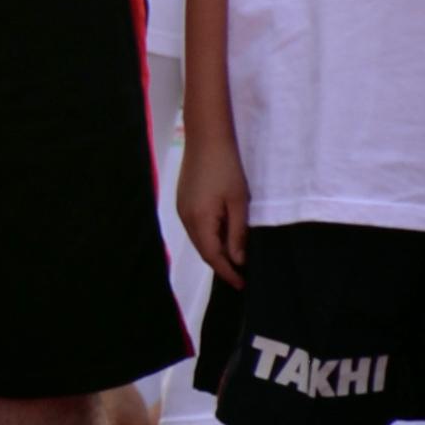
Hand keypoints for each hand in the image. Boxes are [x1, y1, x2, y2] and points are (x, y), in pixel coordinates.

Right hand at [177, 134, 248, 287]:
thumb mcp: (238, 203)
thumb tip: (237, 260)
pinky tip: (222, 236)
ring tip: (234, 258)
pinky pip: (195, 228)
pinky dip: (208, 237)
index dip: (227, 272)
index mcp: (200, 220)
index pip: (212, 256)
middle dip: (221, 264)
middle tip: (241, 275)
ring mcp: (181, 209)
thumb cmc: (227, 169)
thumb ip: (237, 233)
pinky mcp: (183, 201)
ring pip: (198, 239)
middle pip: (203, 250)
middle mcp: (185, 218)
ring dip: (214, 251)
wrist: (206, 139)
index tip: (242, 285)